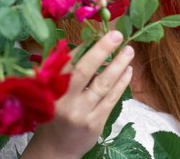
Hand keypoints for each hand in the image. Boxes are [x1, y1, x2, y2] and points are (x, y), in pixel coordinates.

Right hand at [21, 31, 133, 158]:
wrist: (55, 149)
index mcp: (50, 87)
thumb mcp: (50, 91)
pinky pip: (111, 99)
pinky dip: (121, 83)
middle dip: (102, 50)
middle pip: (84, 71)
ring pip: (103, 84)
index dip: (85, 46)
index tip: (100, 31)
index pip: (69, 61)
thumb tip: (88, 44)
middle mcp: (64, 99)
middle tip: (117, 35)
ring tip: (129, 50)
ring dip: (118, 65)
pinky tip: (129, 71)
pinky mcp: (95, 122)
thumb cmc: (53, 113)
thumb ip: (64, 71)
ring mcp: (81, 112)